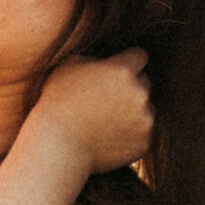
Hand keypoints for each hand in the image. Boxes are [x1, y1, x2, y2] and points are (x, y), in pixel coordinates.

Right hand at [29, 48, 152, 174]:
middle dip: (130, 86)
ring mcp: (145, 120)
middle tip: (106, 97)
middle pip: (145, 82)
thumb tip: (108, 57)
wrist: (57, 147)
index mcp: (123, 71)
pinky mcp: (144, 143)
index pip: (140, 56)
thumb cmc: (57, 102)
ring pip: (146, 108)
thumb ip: (96, 56)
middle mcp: (140, 93)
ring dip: (133, 110)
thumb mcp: (69, 66)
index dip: (128, 61)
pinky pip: (143, 132)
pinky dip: (131, 134)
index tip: (117, 70)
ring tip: (105, 119)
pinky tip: (108, 135)